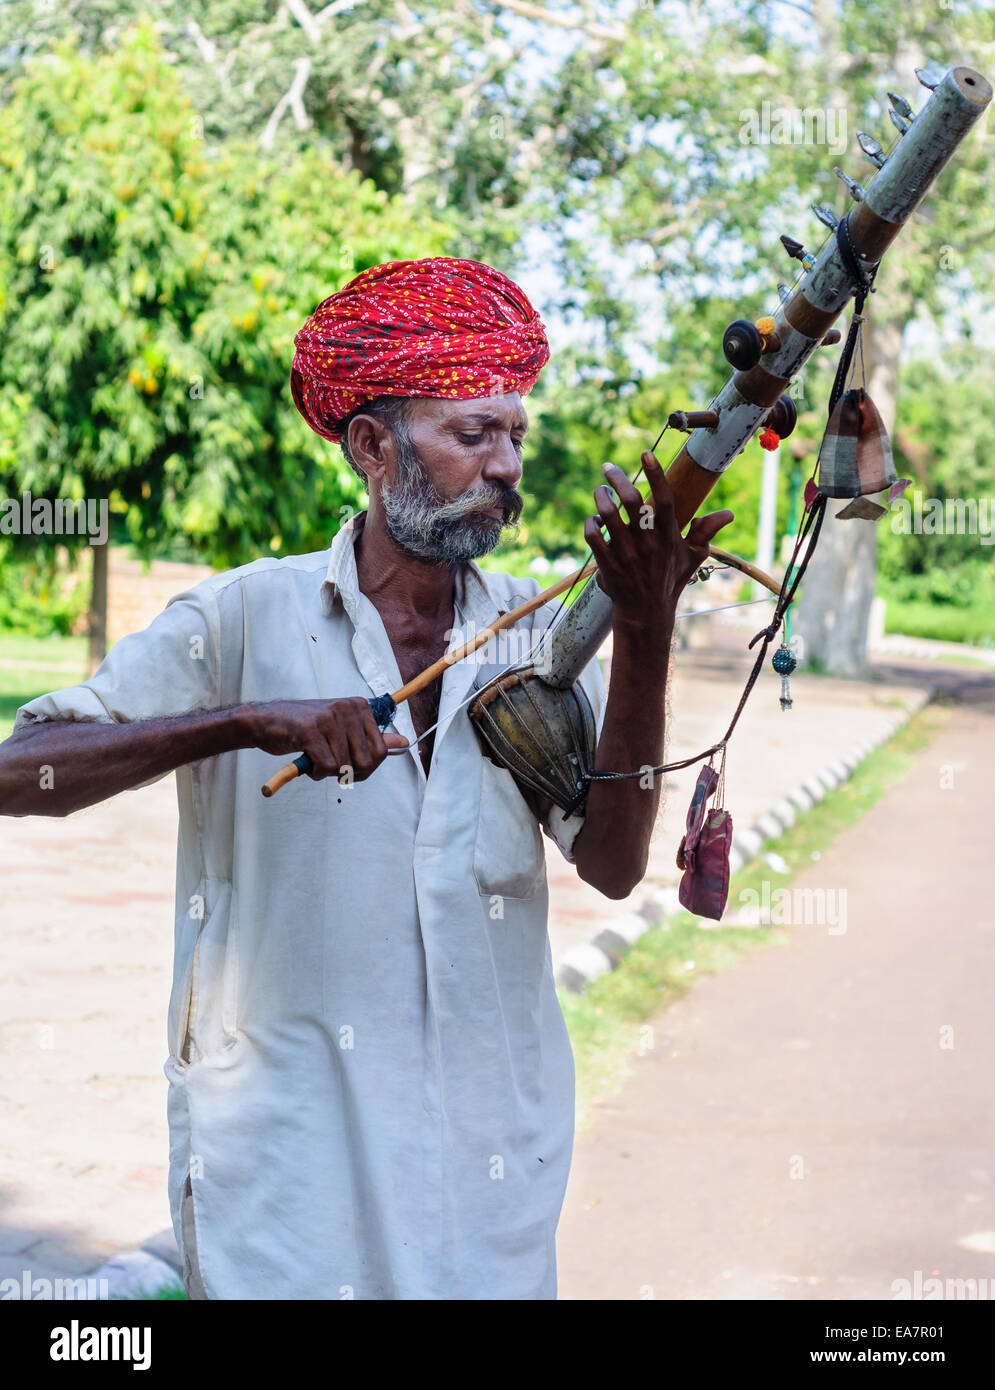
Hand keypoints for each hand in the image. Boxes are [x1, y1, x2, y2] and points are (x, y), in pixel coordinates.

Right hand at [247, 697, 407, 781]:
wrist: (265, 722)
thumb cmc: (305, 728)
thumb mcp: (341, 729)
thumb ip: (370, 737)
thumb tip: (404, 742)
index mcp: (360, 706)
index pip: (381, 750)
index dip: (367, 767)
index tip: (350, 766)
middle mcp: (348, 708)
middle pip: (366, 761)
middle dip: (350, 773)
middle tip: (331, 767)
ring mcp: (330, 718)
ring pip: (345, 766)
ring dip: (329, 773)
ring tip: (315, 760)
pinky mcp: (311, 731)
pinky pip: (327, 766)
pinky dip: (317, 773)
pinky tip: (308, 763)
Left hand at [584, 451, 733, 635]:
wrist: (647, 612)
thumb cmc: (670, 579)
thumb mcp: (693, 557)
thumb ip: (706, 532)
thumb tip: (729, 514)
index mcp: (668, 537)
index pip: (665, 499)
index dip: (656, 474)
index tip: (646, 454)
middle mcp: (648, 544)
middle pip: (632, 501)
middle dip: (618, 479)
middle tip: (609, 468)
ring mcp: (626, 555)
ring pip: (609, 516)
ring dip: (600, 498)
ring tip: (599, 490)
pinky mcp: (608, 566)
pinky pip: (594, 539)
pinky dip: (590, 524)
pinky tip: (593, 519)